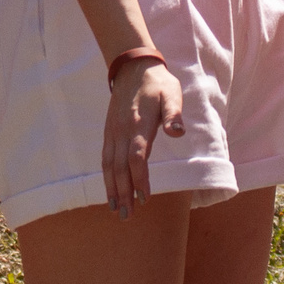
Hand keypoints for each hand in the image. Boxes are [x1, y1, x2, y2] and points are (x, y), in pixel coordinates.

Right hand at [103, 57, 184, 217]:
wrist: (132, 67)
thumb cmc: (157, 83)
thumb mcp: (172, 93)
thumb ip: (174, 114)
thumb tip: (178, 133)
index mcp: (139, 124)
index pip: (137, 157)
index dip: (140, 179)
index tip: (144, 198)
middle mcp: (122, 131)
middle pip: (120, 167)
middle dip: (123, 193)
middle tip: (127, 216)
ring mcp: (113, 132)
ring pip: (109, 165)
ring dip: (111, 188)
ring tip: (115, 209)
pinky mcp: (109, 132)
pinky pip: (105, 157)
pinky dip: (106, 176)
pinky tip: (109, 189)